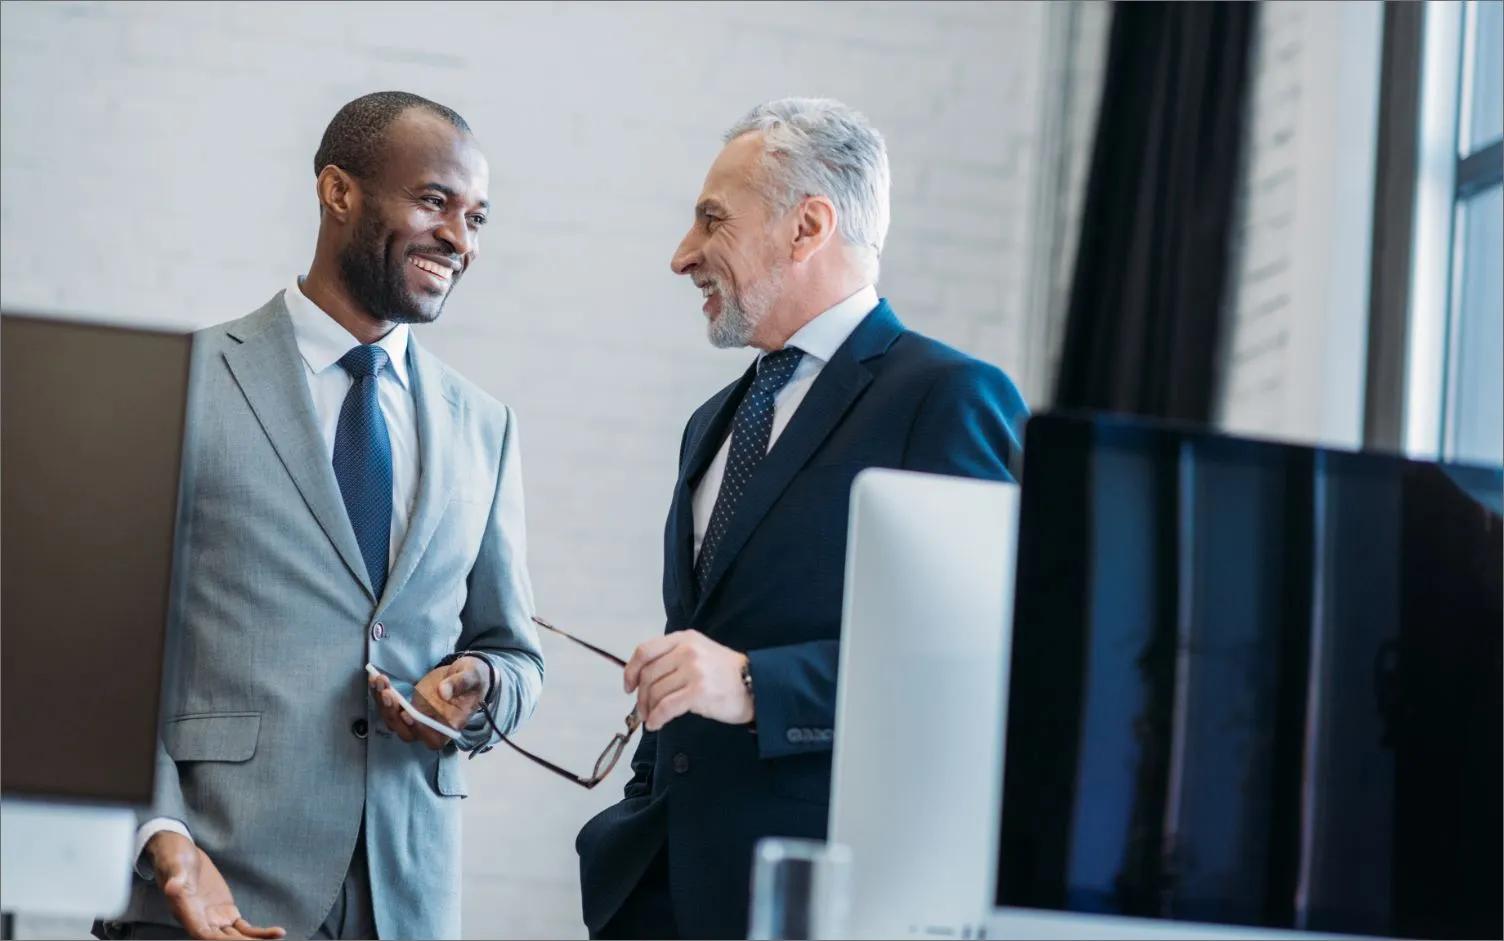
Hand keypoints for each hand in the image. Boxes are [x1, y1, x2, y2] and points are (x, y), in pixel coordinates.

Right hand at [146, 831, 284, 939]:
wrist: (180, 852)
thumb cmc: (173, 856)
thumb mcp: (174, 862)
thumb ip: (175, 876)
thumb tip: (172, 887)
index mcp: (186, 911)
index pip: (201, 933)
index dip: (217, 940)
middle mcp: (199, 920)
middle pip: (221, 940)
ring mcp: (213, 918)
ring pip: (234, 936)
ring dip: (253, 939)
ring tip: (278, 936)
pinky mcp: (225, 912)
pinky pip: (241, 927)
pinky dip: (256, 932)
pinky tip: (275, 933)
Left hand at [367, 658, 491, 749]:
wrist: (465, 672)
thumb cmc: (473, 677)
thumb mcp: (472, 676)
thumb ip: (460, 683)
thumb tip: (444, 691)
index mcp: (450, 725)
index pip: (432, 738)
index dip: (418, 730)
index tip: (408, 714)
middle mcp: (431, 726)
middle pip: (407, 731)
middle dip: (393, 714)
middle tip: (388, 693)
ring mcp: (417, 718)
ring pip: (393, 720)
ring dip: (383, 702)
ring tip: (380, 680)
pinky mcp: (408, 707)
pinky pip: (390, 706)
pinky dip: (380, 694)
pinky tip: (376, 679)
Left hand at [623, 630, 750, 731]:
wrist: (755, 684)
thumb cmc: (726, 673)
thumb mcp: (700, 651)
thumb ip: (673, 657)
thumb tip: (643, 678)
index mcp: (684, 639)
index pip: (645, 650)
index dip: (631, 670)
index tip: (629, 686)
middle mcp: (686, 651)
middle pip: (648, 675)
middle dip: (641, 697)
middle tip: (642, 710)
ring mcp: (693, 670)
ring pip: (656, 692)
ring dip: (648, 709)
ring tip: (652, 718)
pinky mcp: (698, 692)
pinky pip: (666, 707)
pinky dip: (656, 718)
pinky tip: (657, 725)